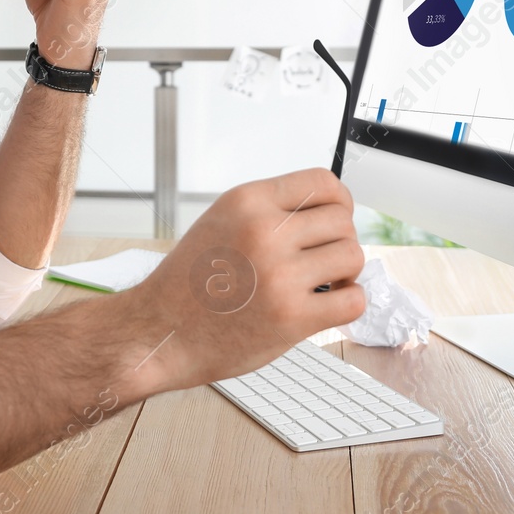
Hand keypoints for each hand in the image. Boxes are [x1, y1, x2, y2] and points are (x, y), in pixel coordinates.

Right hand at [119, 168, 366, 393]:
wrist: (161, 331)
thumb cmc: (189, 282)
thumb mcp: (221, 221)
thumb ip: (269, 211)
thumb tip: (327, 212)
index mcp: (247, 202)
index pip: (323, 182)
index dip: (338, 202)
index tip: (334, 219)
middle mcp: (263, 232)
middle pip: (342, 220)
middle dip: (338, 240)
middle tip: (320, 259)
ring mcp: (279, 275)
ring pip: (352, 256)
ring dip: (344, 272)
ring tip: (322, 282)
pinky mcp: (291, 317)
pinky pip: (352, 300)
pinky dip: (347, 302)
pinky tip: (325, 304)